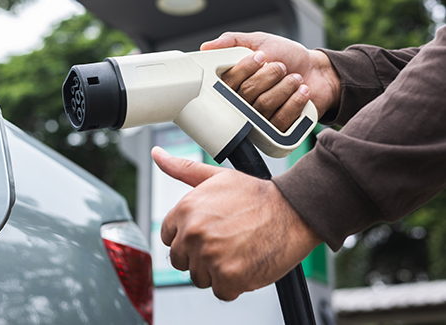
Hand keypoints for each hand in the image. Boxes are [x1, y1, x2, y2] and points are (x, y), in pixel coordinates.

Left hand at [152, 146, 321, 300]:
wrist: (293, 211)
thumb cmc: (257, 196)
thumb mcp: (215, 176)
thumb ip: (182, 169)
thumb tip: (158, 155)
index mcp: (185, 210)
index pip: (168, 238)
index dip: (187, 238)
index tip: (206, 235)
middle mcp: (193, 233)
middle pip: (181, 260)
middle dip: (200, 256)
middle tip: (225, 244)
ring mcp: (210, 256)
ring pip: (199, 278)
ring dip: (216, 271)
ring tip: (237, 251)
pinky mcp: (228, 277)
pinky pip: (221, 291)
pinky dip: (234, 284)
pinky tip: (245, 264)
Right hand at [220, 50, 309, 131]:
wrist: (318, 72)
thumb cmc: (288, 57)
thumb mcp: (259, 41)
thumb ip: (233, 42)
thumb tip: (207, 47)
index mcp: (233, 85)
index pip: (227, 83)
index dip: (244, 69)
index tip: (261, 56)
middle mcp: (242, 105)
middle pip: (246, 94)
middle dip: (269, 75)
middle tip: (281, 67)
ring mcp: (259, 121)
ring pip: (264, 106)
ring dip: (284, 86)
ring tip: (295, 78)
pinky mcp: (278, 132)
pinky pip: (281, 120)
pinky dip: (295, 101)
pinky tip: (302, 91)